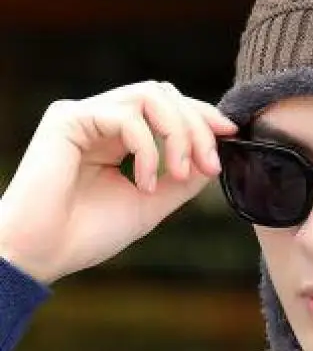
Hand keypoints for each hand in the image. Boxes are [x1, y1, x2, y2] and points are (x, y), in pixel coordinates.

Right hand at [0, 81, 237, 283]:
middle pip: (166, 95)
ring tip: (179, 174)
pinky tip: (146, 183)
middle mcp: (102, 120)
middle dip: (197, 126)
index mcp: (120, 137)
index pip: (169, 108)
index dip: (203, 117)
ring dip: (178, 133)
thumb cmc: (88, 233)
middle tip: (209, 165)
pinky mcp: (67, 119)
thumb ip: (183, 178)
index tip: (230, 136)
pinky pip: (126, 115)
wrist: (43, 255)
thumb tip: (214, 154)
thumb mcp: (152, 203)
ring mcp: (85, 115)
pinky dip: (148, 148)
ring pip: (151, 95)